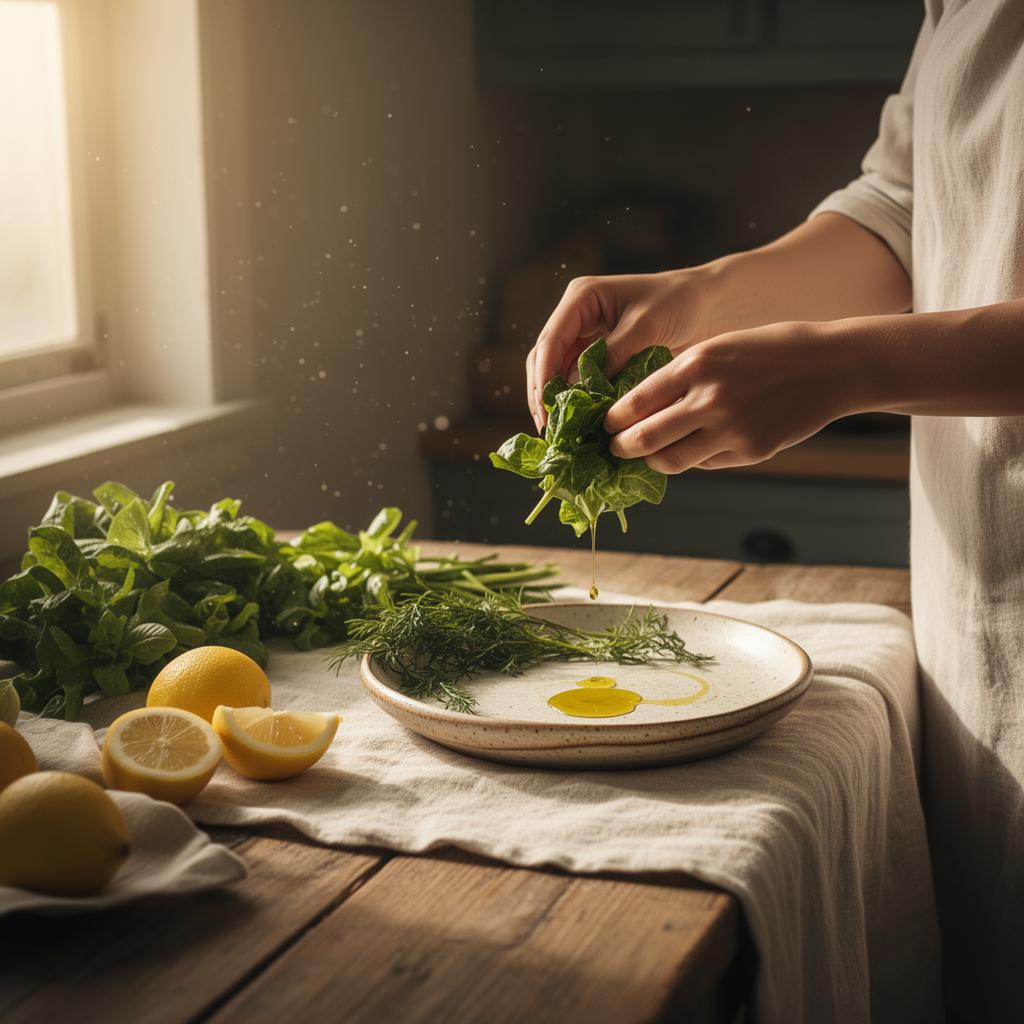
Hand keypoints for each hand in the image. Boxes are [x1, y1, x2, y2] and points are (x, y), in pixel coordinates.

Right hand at [526, 269, 712, 430]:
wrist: (708, 306)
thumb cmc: (680, 304)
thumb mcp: (646, 327)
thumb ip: (612, 355)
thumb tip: (579, 389)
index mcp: (582, 298)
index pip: (551, 340)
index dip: (544, 375)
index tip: (546, 406)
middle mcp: (576, 316)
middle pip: (544, 357)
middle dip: (542, 393)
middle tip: (548, 427)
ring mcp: (585, 336)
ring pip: (556, 372)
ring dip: (555, 400)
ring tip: (557, 431)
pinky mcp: (597, 356)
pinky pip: (577, 380)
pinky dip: (576, 401)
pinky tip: (577, 423)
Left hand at [605, 320, 856, 472]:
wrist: (832, 365)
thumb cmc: (771, 350)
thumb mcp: (720, 348)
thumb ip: (682, 377)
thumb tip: (641, 410)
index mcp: (696, 363)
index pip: (635, 401)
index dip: (613, 420)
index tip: (606, 424)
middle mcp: (709, 397)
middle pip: (643, 439)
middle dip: (620, 448)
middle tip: (615, 448)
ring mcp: (731, 428)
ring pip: (670, 460)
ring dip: (651, 461)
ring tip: (646, 456)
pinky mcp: (751, 451)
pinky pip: (706, 463)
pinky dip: (693, 459)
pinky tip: (692, 449)